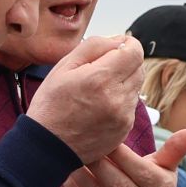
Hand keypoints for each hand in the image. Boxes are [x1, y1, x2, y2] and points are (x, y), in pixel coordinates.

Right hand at [28, 34, 144, 163]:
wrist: (46, 147)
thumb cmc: (51, 105)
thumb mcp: (63, 67)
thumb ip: (94, 46)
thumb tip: (119, 40)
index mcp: (101, 79)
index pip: (135, 52)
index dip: (128, 44)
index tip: (118, 46)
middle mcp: (117, 99)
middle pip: (139, 68)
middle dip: (125, 62)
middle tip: (103, 67)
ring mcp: (123, 117)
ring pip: (136, 87)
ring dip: (123, 82)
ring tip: (97, 89)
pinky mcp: (124, 130)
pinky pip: (131, 106)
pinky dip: (120, 101)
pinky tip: (99, 105)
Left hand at [65, 132, 185, 186]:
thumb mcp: (166, 171)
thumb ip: (173, 151)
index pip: (137, 168)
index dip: (119, 152)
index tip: (106, 137)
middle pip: (115, 181)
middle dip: (97, 162)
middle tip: (83, 144)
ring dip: (81, 174)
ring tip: (72, 156)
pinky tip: (69, 173)